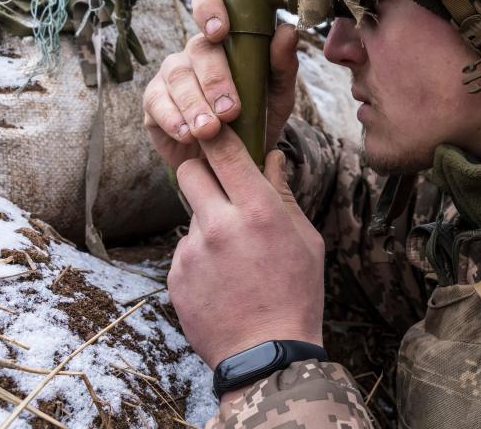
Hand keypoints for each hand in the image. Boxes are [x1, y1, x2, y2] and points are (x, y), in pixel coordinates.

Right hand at [143, 0, 298, 170]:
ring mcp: (172, 74)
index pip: (208, 3)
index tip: (220, 32)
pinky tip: (187, 134)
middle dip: (214, 80)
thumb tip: (287, 30)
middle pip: (197, 50)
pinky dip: (173, 119)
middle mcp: (196, 51)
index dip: (210, 10)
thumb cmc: (259, 116)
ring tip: (210, 130)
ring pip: (177, 77)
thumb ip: (284, 64)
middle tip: (230, 110)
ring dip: (194, 104)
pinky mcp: (154, 102)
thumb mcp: (279, 94)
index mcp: (227, 38)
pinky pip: (156, 102)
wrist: (239, 158)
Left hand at [167, 126, 324, 370]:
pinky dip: (201, 258)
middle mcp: (219, 224)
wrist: (266, 353)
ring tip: (236, 259)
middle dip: (202, 173)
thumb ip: (284, 194)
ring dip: (209, 225)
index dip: (217, 134)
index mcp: (258, 211)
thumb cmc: (297, 293)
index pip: (225, 152)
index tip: (215, 128)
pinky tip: (224, 281)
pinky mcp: (175, 276)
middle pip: (189, 173)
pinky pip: (186, 251)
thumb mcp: (305, 239)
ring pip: (192, 216)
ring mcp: (192, 251)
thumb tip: (274, 158)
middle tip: (222, 190)